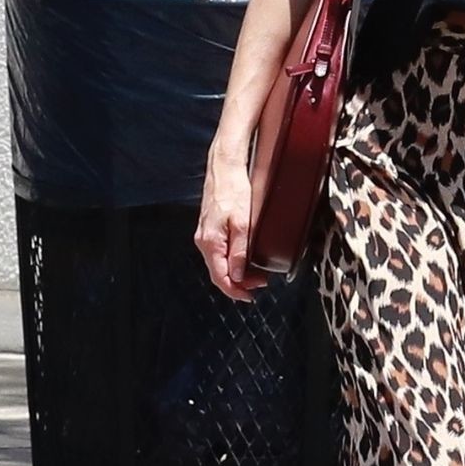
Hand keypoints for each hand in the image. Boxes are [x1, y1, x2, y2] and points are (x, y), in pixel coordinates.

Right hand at [194, 151, 268, 301]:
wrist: (224, 168)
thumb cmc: (233, 190)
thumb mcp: (243, 223)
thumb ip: (240, 251)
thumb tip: (239, 276)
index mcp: (210, 242)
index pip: (220, 277)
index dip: (235, 292)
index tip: (250, 297)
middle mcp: (204, 241)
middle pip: (218, 273)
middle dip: (239, 283)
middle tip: (261, 284)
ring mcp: (205, 235)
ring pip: (219, 263)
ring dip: (237, 273)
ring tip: (257, 274)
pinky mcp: (209, 229)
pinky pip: (219, 253)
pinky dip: (232, 261)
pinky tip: (244, 260)